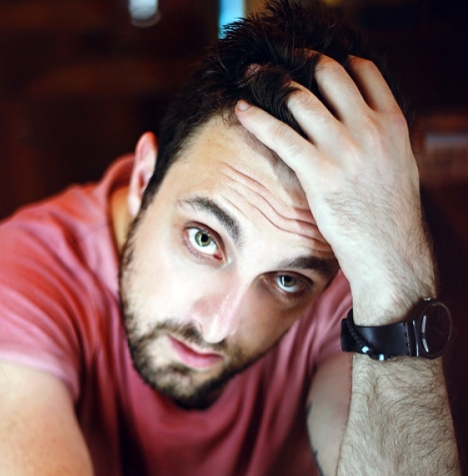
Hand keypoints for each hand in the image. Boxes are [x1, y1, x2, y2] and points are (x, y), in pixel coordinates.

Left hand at [235, 55, 434, 323]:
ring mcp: (344, 149)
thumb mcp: (397, 164)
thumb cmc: (389, 214)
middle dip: (300, 60)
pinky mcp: (319, 173)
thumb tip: (357, 123)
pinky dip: (258, 119)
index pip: (364, 70)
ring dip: (273, 81)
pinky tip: (242, 111)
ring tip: (254, 77)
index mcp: (392, 122)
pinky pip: (281, 135)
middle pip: (329, 74)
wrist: (388, 251)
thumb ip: (379, 137)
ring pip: (301, 98)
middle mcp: (369, 128)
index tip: (315, 62)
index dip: (337, 60)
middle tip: (278, 61)